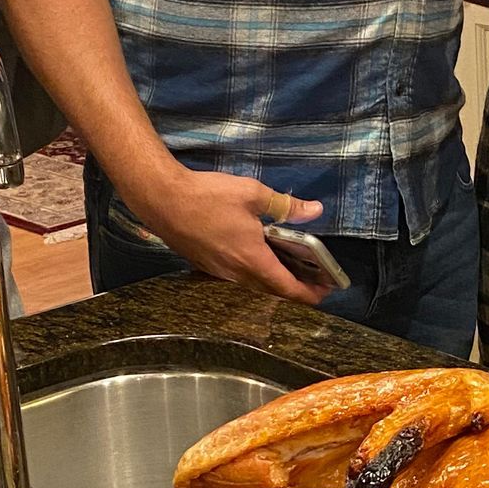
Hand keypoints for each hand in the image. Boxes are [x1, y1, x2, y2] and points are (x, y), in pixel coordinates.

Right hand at [126, 164, 331, 304]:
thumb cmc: (208, 196)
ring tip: (290, 269)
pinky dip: (254, 274)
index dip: (310, 293)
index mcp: (252, 259)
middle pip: (271, 291)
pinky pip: (236, 277)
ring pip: (252, 285)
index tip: (326, 291)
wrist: (161, 199)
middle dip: (295, 290)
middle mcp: (236, 273)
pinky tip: (256, 257)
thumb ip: (285, 206)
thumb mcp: (253, 194)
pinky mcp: (205, 265)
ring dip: (273, 282)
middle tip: (314, 280)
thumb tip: (315, 210)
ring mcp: (218, 272)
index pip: (287, 287)